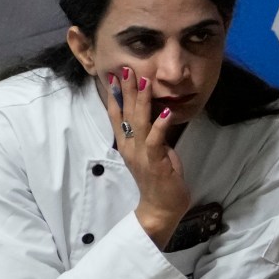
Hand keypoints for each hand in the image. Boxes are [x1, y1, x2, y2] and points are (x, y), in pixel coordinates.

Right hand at [103, 64, 191, 246]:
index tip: (115, 78)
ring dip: (141, 101)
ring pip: (139, 122)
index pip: (118, 116)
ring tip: (143, 80)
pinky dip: (160, 126)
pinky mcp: (155, 162)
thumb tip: (158, 119)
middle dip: (127, 90)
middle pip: (127, 114)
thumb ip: (153, 137)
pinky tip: (164, 112)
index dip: (117, 96)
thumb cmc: (160, 182)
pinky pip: (156, 140)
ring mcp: (141, 154)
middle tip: (125, 69)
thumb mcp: (155, 154)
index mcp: (128, 145)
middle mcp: (130, 147)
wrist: (160, 208)